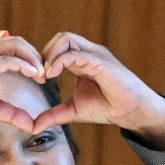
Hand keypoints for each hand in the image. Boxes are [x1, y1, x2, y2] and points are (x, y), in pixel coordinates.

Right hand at [0, 36, 45, 137]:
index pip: (13, 46)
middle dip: (35, 55)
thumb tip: (31, 125)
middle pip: (17, 41)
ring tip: (41, 74)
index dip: (31, 57)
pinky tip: (32, 74)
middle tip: (46, 73)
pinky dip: (21, 65)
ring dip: (32, 58)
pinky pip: (4, 60)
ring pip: (13, 45)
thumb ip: (12, 112)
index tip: (42, 75)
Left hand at [33, 32, 164, 148]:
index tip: (37, 79)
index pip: (57, 47)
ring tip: (45, 75)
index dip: (43, 60)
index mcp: (81, 60)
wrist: (130, 111)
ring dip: (50, 55)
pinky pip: (76, 53)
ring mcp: (95, 55)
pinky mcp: (101, 62)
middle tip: (38, 75)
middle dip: (44, 53)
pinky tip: (52, 75)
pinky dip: (59, 62)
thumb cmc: (106, 107)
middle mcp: (88, 53)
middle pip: (60, 37)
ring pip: (66, 39)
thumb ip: (53, 115)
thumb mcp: (72, 111)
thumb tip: (34, 127)